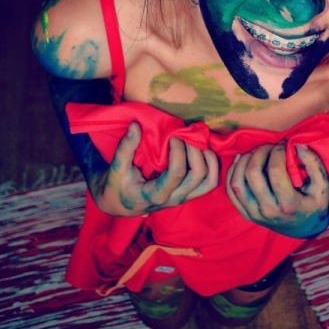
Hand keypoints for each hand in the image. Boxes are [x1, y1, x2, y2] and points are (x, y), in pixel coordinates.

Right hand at [91, 122, 218, 216]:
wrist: (120, 203)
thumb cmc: (117, 185)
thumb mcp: (116, 168)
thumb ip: (125, 147)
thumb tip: (135, 125)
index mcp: (155, 195)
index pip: (176, 173)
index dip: (178, 151)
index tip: (172, 136)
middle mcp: (173, 199)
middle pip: (198, 176)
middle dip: (195, 151)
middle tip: (185, 136)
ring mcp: (184, 197)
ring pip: (209, 181)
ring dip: (208, 158)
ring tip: (196, 142)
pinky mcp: (189, 193)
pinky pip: (209, 182)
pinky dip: (212, 164)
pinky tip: (202, 149)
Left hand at [226, 143, 328, 238]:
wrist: (304, 229)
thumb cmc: (313, 203)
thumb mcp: (322, 185)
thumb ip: (313, 163)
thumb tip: (297, 145)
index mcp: (288, 204)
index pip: (275, 171)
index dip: (277, 151)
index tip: (283, 145)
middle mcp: (268, 211)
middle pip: (252, 173)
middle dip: (260, 152)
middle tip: (269, 146)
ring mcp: (254, 214)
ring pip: (237, 182)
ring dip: (244, 160)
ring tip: (255, 152)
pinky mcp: (246, 214)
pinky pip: (231, 191)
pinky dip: (233, 172)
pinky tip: (241, 160)